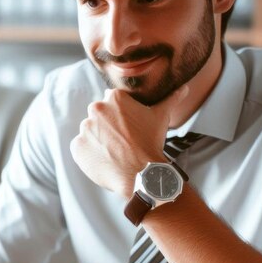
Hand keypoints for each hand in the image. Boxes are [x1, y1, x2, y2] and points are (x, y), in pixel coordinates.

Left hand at [70, 86, 187, 196]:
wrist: (141, 174)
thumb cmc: (151, 143)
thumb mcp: (161, 118)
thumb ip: (170, 99)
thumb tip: (184, 87)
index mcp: (114, 98)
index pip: (112, 102)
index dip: (120, 116)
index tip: (128, 128)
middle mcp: (96, 109)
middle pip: (99, 116)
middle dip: (108, 127)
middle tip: (122, 142)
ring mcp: (85, 128)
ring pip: (90, 132)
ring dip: (99, 140)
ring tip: (115, 153)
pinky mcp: (77, 147)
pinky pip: (81, 148)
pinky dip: (89, 154)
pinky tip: (105, 160)